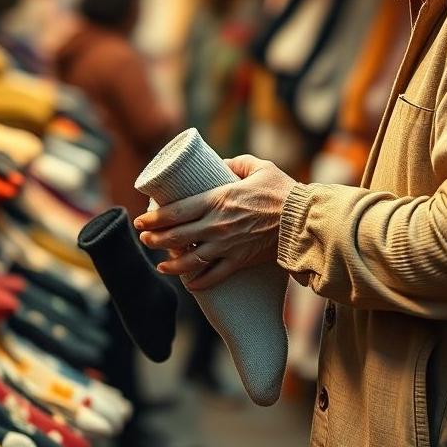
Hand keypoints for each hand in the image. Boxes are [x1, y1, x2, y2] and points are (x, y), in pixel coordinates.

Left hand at [134, 155, 295, 289]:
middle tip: (144, 239)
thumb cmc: (283, 191)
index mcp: (218, 199)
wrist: (305, 221)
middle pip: (176, 236)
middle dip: (155, 239)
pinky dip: (199, 282)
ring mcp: (228, 246)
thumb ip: (236, 163)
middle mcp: (218, 225)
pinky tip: (189, 283)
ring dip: (171, 263)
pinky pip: (214, 276)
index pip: (176, 211)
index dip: (154, 218)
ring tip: (160, 264)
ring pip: (190, 260)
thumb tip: (220, 162)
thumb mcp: (259, 167)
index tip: (141, 220)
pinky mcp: (241, 261)